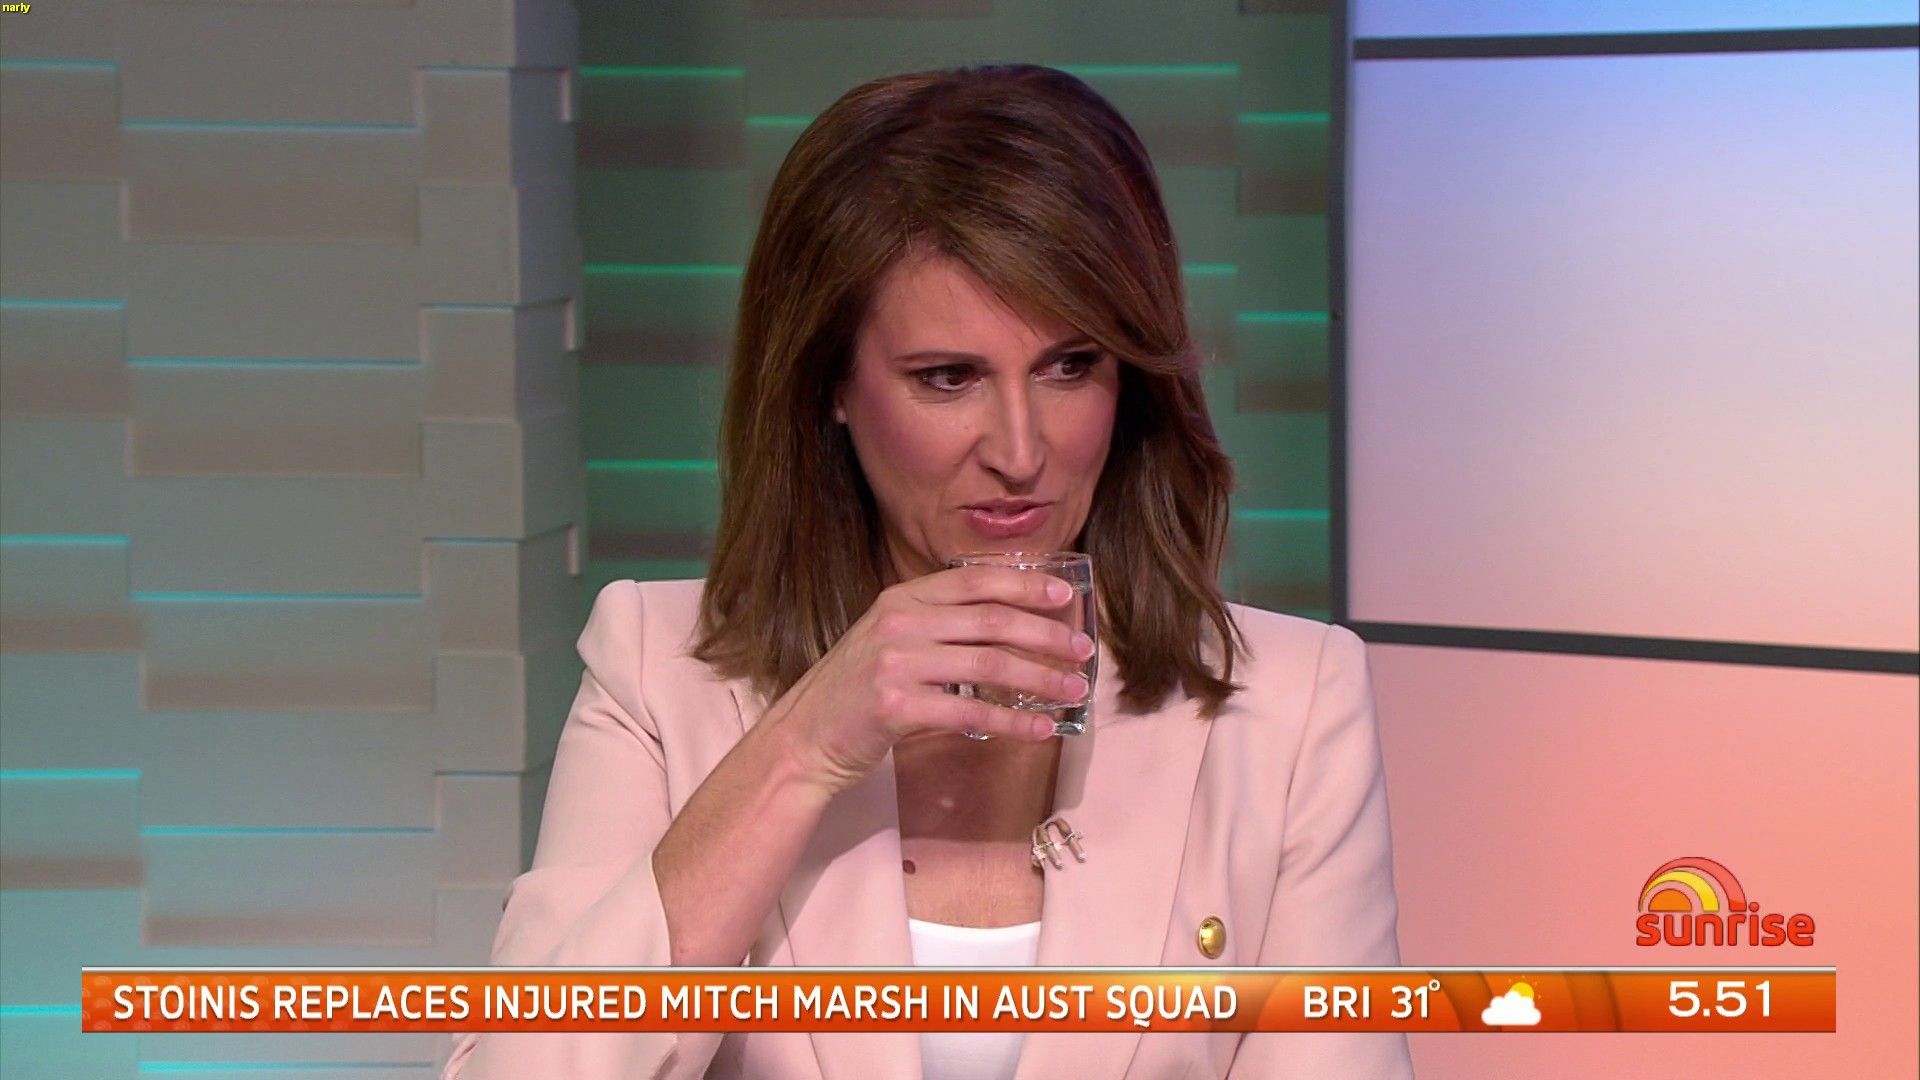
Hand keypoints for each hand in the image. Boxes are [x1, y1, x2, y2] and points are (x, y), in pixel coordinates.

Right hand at [761, 564, 1094, 796]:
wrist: (803, 738)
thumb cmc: (854, 693)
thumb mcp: (889, 640)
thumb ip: (936, 625)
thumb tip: (1008, 622)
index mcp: (901, 598)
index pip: (975, 581)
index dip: (1025, 585)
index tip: (1065, 596)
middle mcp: (900, 622)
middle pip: (991, 621)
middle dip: (1046, 635)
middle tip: (1083, 650)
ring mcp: (896, 663)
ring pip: (989, 666)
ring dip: (1040, 679)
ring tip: (1074, 691)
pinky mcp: (896, 707)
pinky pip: (971, 713)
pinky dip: (1013, 722)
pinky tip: (1040, 730)